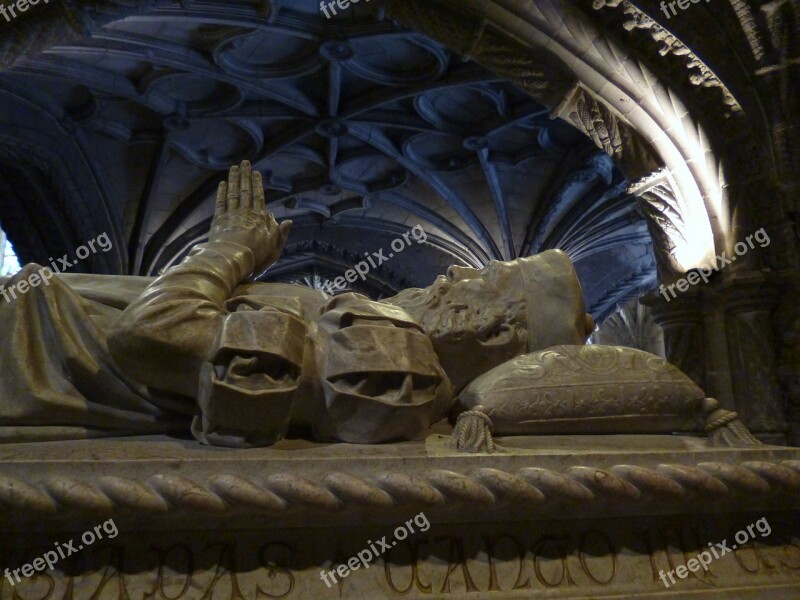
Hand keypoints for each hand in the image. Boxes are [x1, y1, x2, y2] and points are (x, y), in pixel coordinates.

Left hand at [209, 161, 291, 275]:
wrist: (231, 261)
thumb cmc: (255, 256)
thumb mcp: (274, 248)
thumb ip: (280, 233)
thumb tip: (288, 221)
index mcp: (259, 218)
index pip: (258, 196)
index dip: (257, 184)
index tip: (256, 172)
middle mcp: (245, 213)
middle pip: (245, 191)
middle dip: (245, 175)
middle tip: (244, 162)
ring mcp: (231, 216)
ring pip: (232, 193)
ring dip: (233, 179)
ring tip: (233, 168)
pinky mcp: (219, 221)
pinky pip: (220, 203)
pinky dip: (221, 192)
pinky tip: (222, 184)